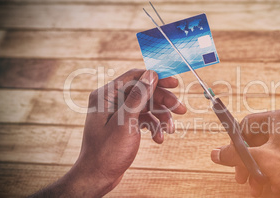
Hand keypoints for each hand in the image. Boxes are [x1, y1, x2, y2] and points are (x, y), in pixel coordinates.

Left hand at [30, 69, 185, 196]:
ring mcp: (118, 113)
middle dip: (163, 102)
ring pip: (146, 107)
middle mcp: (111, 101)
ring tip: (170, 130)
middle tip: (181, 109)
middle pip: (143, 93)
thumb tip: (151, 75)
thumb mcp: (125, 123)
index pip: (134, 77)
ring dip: (160, 117)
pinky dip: (153, 127)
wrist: (98, 177)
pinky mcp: (124, 124)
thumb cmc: (106, 152)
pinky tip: (159, 138)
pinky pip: (143, 119)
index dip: (155, 78)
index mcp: (105, 96)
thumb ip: (138, 97)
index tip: (174, 83)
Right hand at [211, 109, 279, 197]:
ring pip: (268, 152)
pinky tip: (272, 185)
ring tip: (258, 187)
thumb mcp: (261, 161)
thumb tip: (215, 153)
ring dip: (258, 170)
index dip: (236, 142)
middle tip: (242, 178)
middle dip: (247, 162)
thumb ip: (235, 156)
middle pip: (257, 140)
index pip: (247, 123)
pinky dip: (272, 172)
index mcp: (279, 119)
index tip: (232, 158)